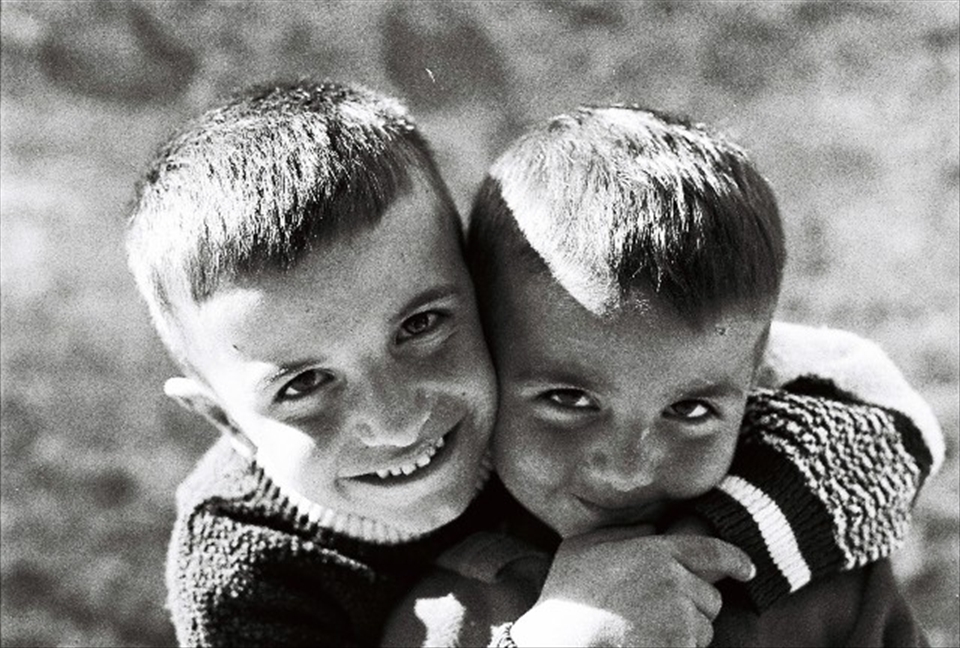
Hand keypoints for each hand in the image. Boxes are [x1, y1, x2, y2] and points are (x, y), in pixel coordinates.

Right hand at [510, 526, 754, 646]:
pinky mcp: (680, 645)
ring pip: (703, 626)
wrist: (564, 645)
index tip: (747, 569)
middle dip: (691, 605)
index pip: (712, 552)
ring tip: (644, 631)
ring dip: (683, 631)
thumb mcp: (582, 548)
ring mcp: (679, 616)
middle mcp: (674, 580)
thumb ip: (623, 533)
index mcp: (654, 551)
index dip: (735, 560)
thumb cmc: (568, 600)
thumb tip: (651, 531)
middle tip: (653, 613)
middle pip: (709, 596)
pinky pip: (692, 647)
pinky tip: (645, 644)